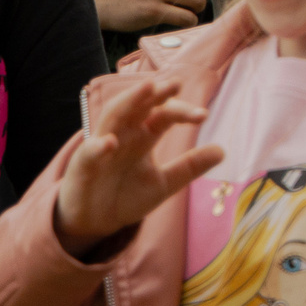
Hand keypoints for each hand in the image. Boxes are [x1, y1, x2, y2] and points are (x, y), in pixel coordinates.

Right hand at [53, 76, 223, 258]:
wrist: (95, 222)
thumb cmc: (126, 195)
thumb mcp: (163, 183)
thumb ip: (189, 166)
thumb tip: (223, 150)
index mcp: (144, 136)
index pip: (164, 114)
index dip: (182, 111)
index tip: (203, 115)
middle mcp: (124, 134)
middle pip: (140, 106)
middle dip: (156, 93)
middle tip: (176, 83)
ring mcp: (102, 147)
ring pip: (114, 116)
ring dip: (129, 101)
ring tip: (147, 88)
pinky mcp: (83, 166)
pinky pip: (89, 153)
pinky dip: (98, 147)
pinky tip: (109, 142)